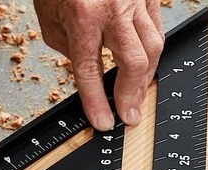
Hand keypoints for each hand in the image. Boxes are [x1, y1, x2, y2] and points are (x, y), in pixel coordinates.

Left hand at [34, 0, 163, 130]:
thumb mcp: (50, 18)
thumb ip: (70, 48)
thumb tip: (90, 74)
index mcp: (84, 15)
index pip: (91, 69)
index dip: (96, 101)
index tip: (102, 121)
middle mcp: (115, 7)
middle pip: (135, 61)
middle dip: (132, 94)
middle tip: (129, 115)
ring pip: (154, 45)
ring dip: (146, 77)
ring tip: (136, 96)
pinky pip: (157, 28)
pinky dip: (152, 51)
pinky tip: (145, 67)